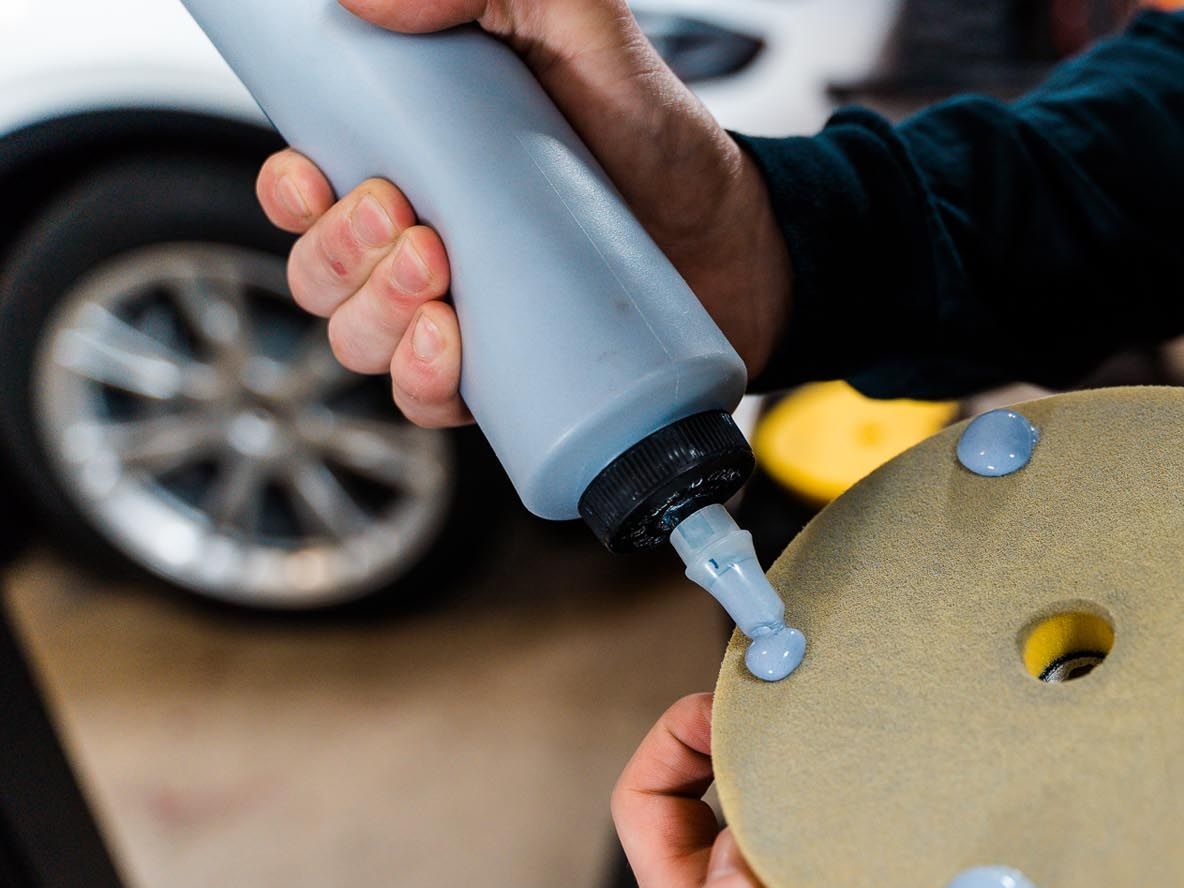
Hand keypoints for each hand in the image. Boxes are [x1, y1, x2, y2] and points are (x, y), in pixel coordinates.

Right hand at [254, 0, 792, 427]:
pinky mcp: (502, 375)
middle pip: (318, 270)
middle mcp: (421, 238)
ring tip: (442, 279)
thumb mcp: (577, 24)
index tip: (318, 178)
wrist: (742, 236)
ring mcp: (459, 312)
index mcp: (411, 159)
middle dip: (340, 255)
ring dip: (375, 319)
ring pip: (357, 338)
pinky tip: (452, 349)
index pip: (302, 188)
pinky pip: (424, 400)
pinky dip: (421, 383)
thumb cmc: (655, 133)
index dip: (287, 193)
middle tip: (415, 226)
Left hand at [611, 695, 1097, 887]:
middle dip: (741, 725)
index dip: (675, 741)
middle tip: (799, 688)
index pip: (649, 805)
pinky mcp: (881, 869)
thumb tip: (732, 840)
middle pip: (705, 781)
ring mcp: (820, 884)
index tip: (739, 708)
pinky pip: (844, 796)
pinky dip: (861, 766)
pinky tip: (904, 761)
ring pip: (780, 783)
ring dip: (806, 744)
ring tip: (852, 719)